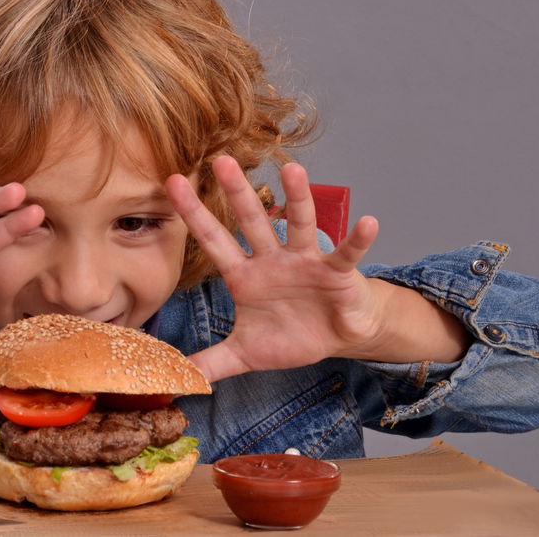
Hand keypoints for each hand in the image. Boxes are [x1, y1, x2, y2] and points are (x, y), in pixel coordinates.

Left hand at [166, 157, 382, 381]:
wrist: (336, 339)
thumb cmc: (290, 336)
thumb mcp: (245, 354)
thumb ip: (211, 362)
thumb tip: (178, 379)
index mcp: (244, 276)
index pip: (213, 240)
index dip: (193, 214)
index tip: (170, 183)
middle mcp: (272, 260)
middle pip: (252, 221)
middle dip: (237, 192)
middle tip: (221, 159)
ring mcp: (306, 261)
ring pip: (299, 224)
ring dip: (298, 198)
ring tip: (292, 170)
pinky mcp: (338, 272)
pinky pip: (347, 253)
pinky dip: (357, 239)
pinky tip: (368, 222)